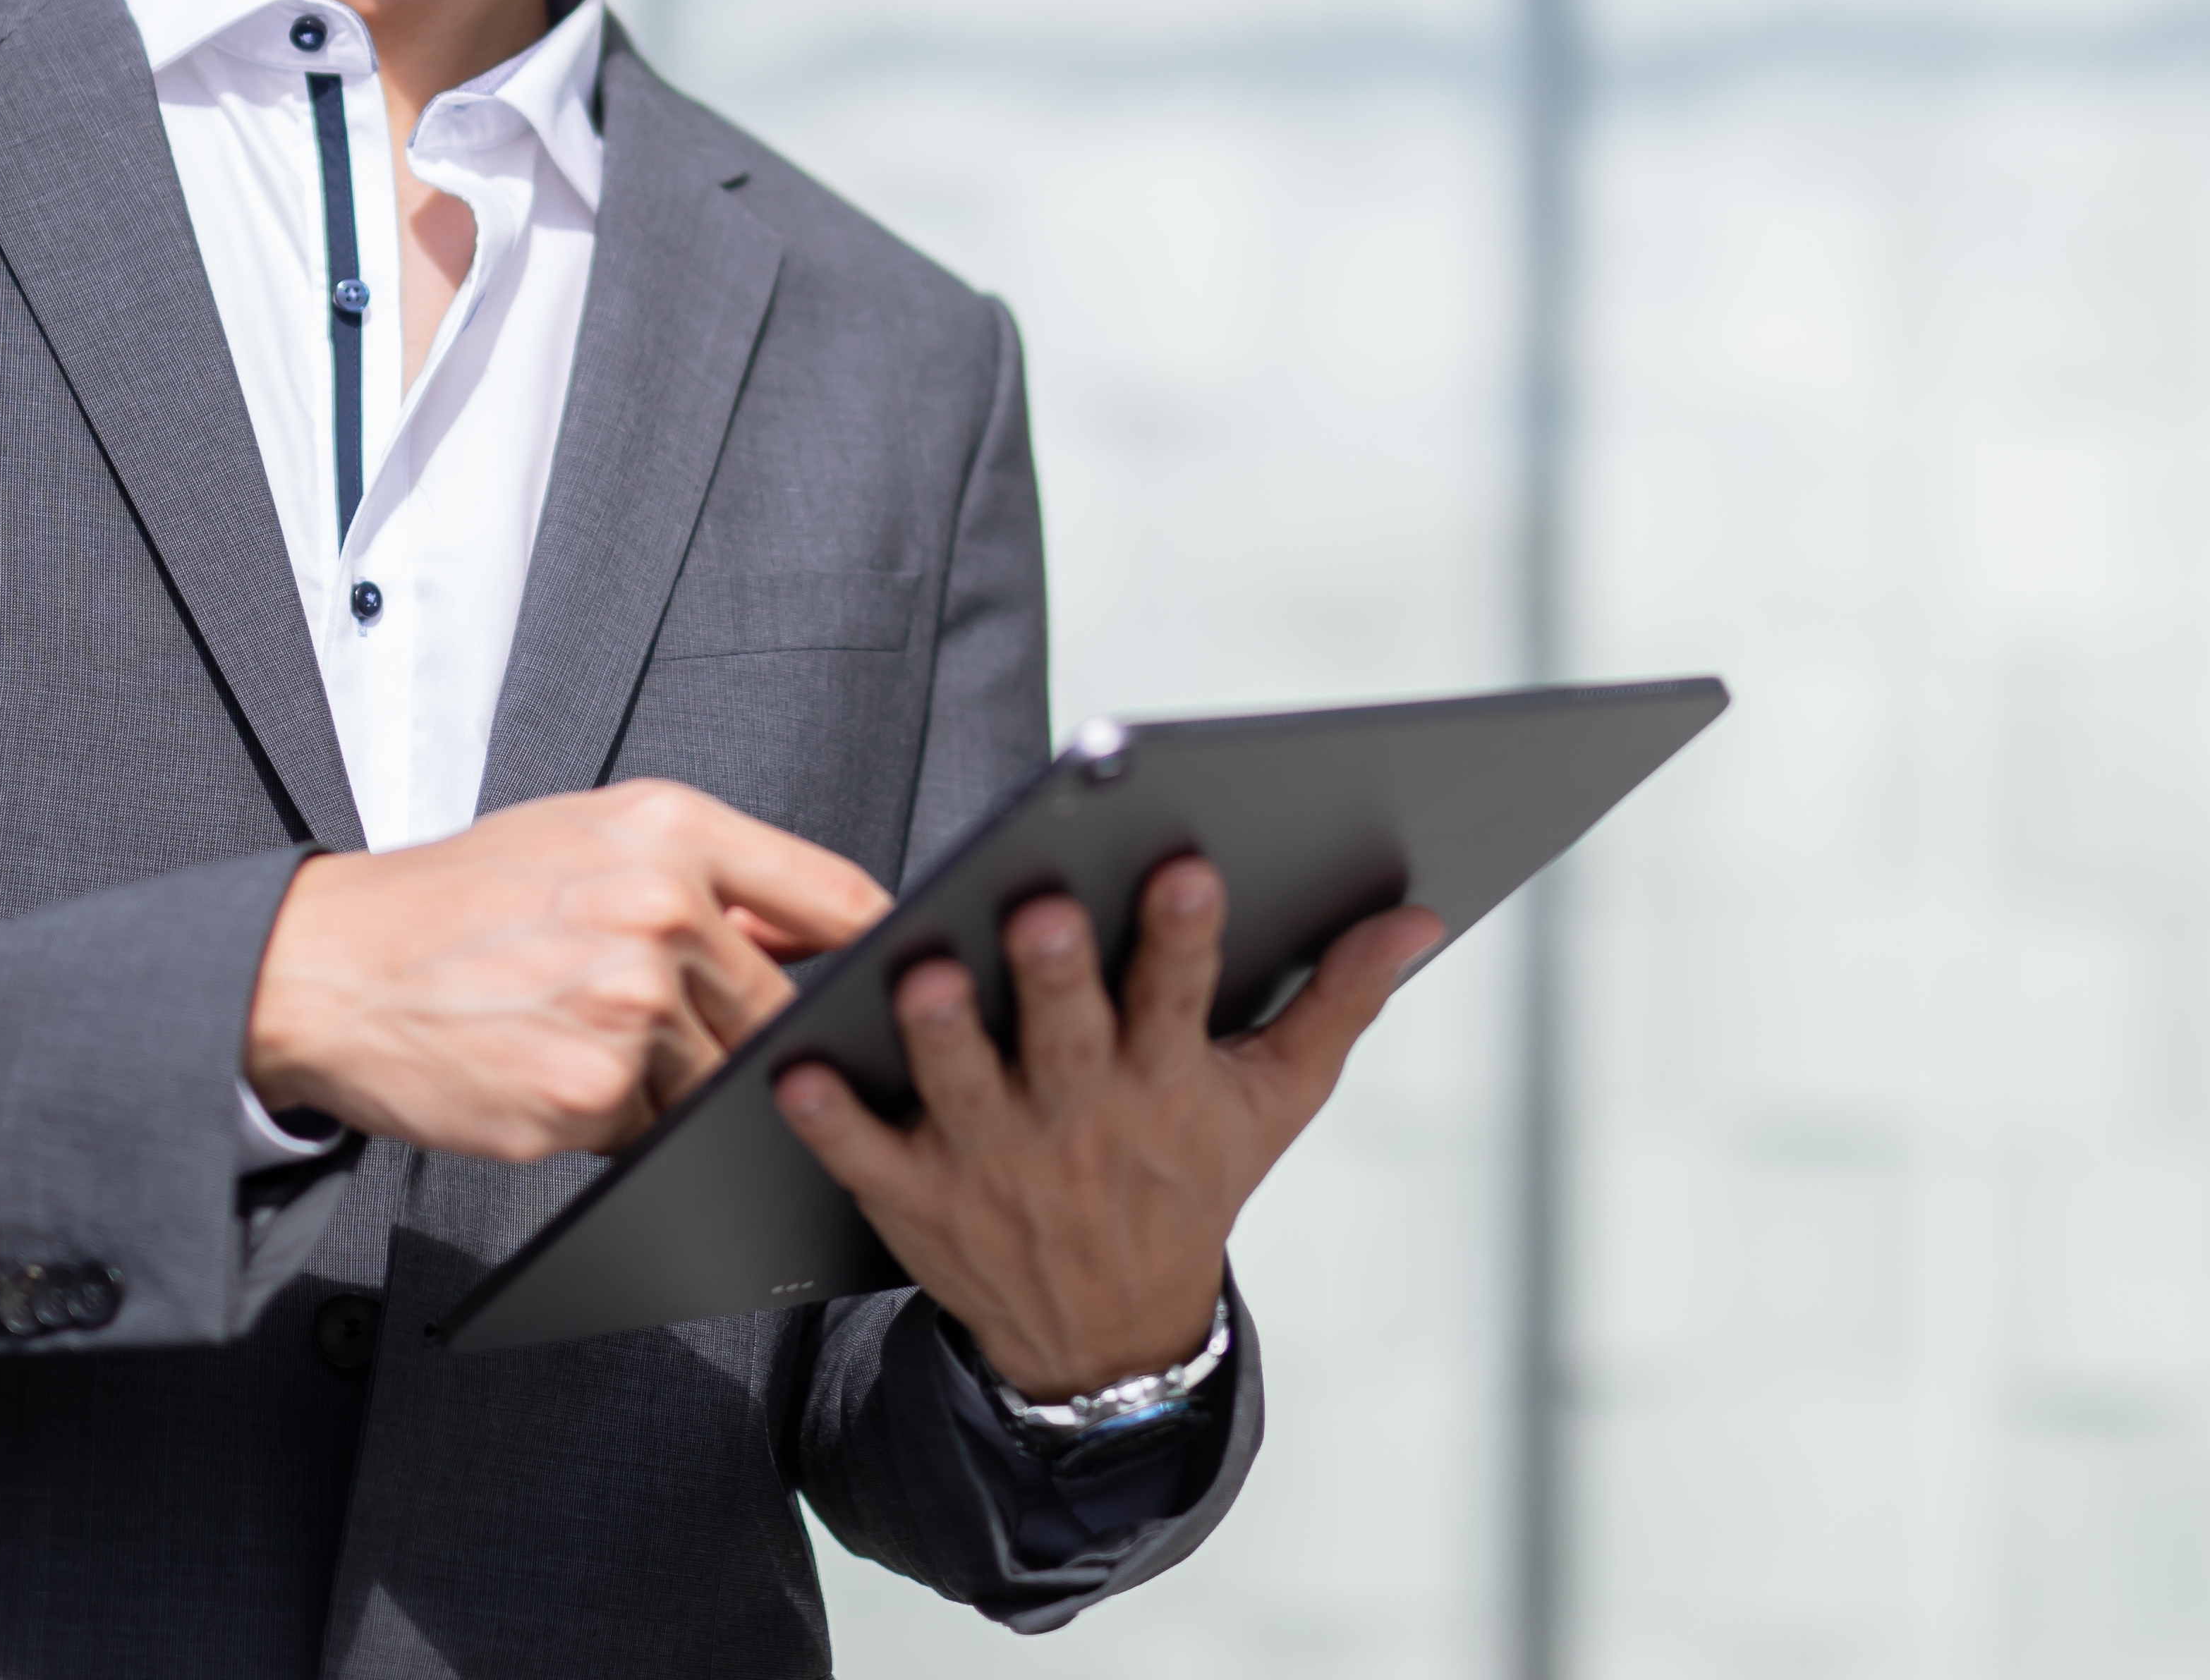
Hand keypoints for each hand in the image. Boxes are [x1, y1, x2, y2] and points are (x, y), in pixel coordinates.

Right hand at [246, 781, 888, 1160]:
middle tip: (698, 1034)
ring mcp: (627, 1008)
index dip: (881, 947)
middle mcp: (660, 910)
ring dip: (678, 1084)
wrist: (332, 966)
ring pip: (718, 1079)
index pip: (836, 896)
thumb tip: (825, 930)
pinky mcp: (589, 1095)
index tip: (903, 977)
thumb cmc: (458, 900)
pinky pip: (652, 1131)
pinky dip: (623, 1121)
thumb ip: (713, 876)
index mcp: (670, 831)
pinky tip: (559, 1074)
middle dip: (753, 1035)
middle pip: (781, 1009)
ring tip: (592, 1040)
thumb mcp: (588, 838)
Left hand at [773, 856, 1442, 1399]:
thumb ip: (1338, 1000)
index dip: (1185, 937)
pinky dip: (834, 1122)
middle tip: (1040, 913)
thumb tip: (1414, 916)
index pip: (1184, 996)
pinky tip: (796, 1072)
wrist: (1108, 1339)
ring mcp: (995, 1164)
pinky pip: (867, 1157)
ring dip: (942, 1038)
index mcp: (1170, 1082)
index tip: (1184, 870)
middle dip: (1058, 977)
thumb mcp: (1273, 1101)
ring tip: (922, 976)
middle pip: (1070, 1036)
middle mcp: (1083, 1120)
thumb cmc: (1191, 1182)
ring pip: (963, 1089)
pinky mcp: (918, 1200)